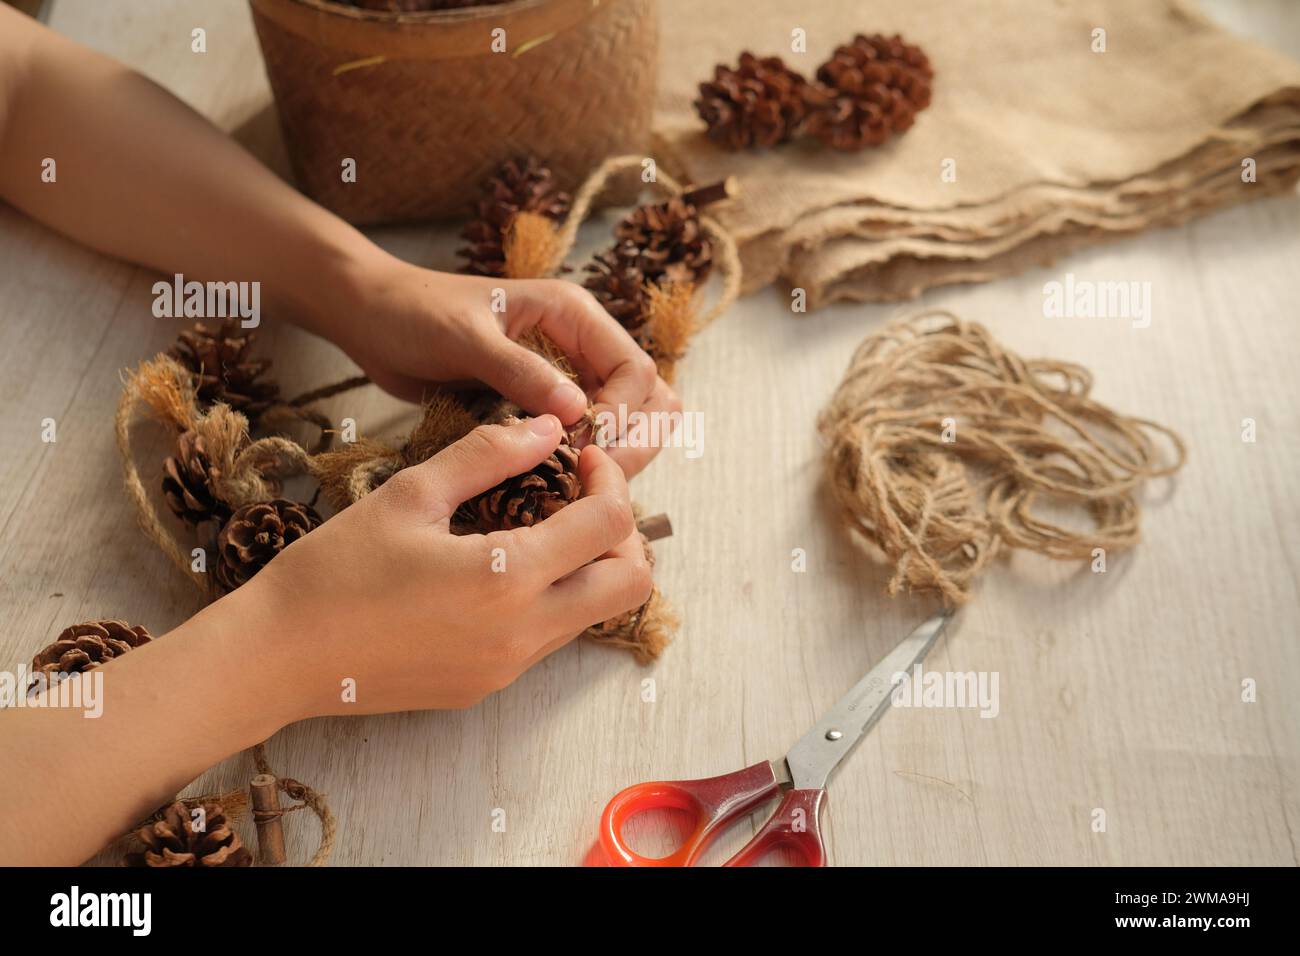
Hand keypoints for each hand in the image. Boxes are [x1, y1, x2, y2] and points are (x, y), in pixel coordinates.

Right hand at [240, 415, 652, 715]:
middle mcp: (523, 633)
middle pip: (631, 584)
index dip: (611, 480)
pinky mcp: (488, 685)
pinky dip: (552, 598)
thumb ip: (488, 455)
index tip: (580, 459)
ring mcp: (508, 667)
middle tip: (580, 498)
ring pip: (594, 614)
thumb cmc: (335, 569)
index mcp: (509, 579)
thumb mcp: (411, 494)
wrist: (278, 656)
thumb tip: (548, 428)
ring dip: (588, 566)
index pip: (610, 525)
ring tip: (539, 526)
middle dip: (621, 532)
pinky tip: (502, 568)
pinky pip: (550, 638)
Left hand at [319, 256, 681, 477]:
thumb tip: (578, 414)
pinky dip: (584, 461)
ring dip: (614, 455)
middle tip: (591, 477)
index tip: (587, 451)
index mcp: (574, 315)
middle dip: (633, 440)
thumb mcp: (466, 339)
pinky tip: (558, 486)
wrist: (372, 316)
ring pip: (625, 422)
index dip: (623, 415)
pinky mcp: (544, 404)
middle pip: (647, 398)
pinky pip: (586, 436)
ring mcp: (566, 376)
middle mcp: (581, 344)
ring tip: (577, 485)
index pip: (635, 370)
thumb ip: (521, 372)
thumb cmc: (414, 314)